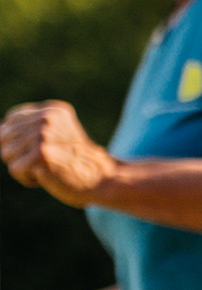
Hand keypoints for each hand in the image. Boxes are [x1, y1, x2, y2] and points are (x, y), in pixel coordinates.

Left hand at [2, 101, 117, 207]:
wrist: (103, 178)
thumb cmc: (77, 161)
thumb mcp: (58, 135)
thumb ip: (32, 128)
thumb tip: (0, 129)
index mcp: (53, 110)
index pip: (11, 120)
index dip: (17, 139)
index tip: (42, 149)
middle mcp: (47, 118)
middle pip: (5, 137)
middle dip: (18, 154)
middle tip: (44, 161)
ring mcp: (44, 135)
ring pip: (7, 154)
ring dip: (23, 167)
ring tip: (47, 168)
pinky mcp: (42, 155)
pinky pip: (15, 169)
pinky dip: (28, 179)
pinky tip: (47, 177)